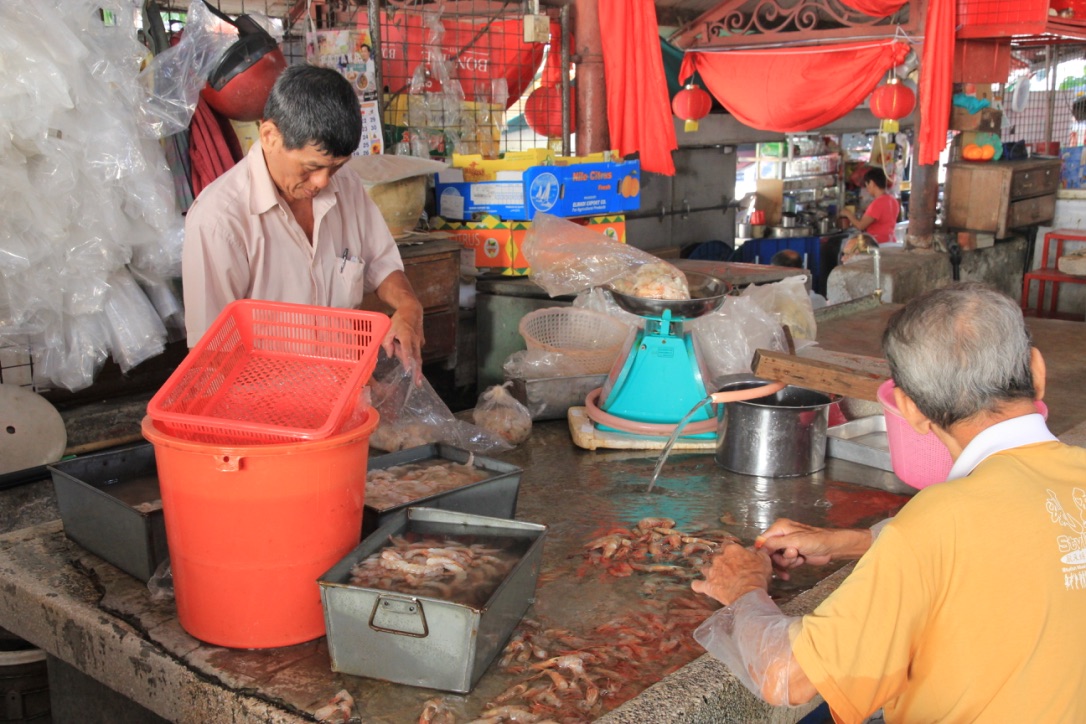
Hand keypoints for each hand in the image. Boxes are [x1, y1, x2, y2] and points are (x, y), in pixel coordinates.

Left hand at [382, 303, 424, 384]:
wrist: (413, 310)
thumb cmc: (399, 319)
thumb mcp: (388, 329)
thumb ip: (387, 342)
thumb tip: (390, 354)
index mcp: (406, 336)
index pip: (407, 350)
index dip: (408, 360)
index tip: (409, 370)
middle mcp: (415, 341)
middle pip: (416, 358)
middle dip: (417, 371)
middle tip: (418, 383)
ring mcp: (419, 342)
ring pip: (416, 356)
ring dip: (412, 364)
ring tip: (412, 370)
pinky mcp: (420, 343)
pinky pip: (415, 352)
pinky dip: (411, 356)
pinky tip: (407, 356)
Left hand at [691, 542, 771, 605]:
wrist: (748, 594)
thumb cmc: (757, 575)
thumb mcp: (764, 560)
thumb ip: (759, 552)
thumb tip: (757, 548)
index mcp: (731, 550)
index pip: (727, 544)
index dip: (731, 550)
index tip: (736, 556)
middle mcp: (718, 558)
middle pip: (716, 557)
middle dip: (721, 562)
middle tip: (729, 569)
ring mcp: (711, 572)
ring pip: (705, 568)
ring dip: (709, 571)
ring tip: (716, 577)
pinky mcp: (708, 585)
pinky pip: (697, 585)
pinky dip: (698, 585)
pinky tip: (699, 586)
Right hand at [756, 519, 870, 579]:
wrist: (831, 548)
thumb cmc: (815, 540)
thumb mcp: (794, 541)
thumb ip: (775, 543)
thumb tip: (759, 546)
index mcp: (779, 527)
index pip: (763, 540)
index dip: (765, 551)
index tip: (771, 559)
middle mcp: (780, 535)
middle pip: (769, 552)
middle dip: (780, 558)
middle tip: (793, 556)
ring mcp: (786, 546)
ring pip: (777, 560)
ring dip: (787, 563)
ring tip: (799, 559)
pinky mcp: (792, 555)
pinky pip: (784, 564)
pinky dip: (788, 568)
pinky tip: (794, 569)